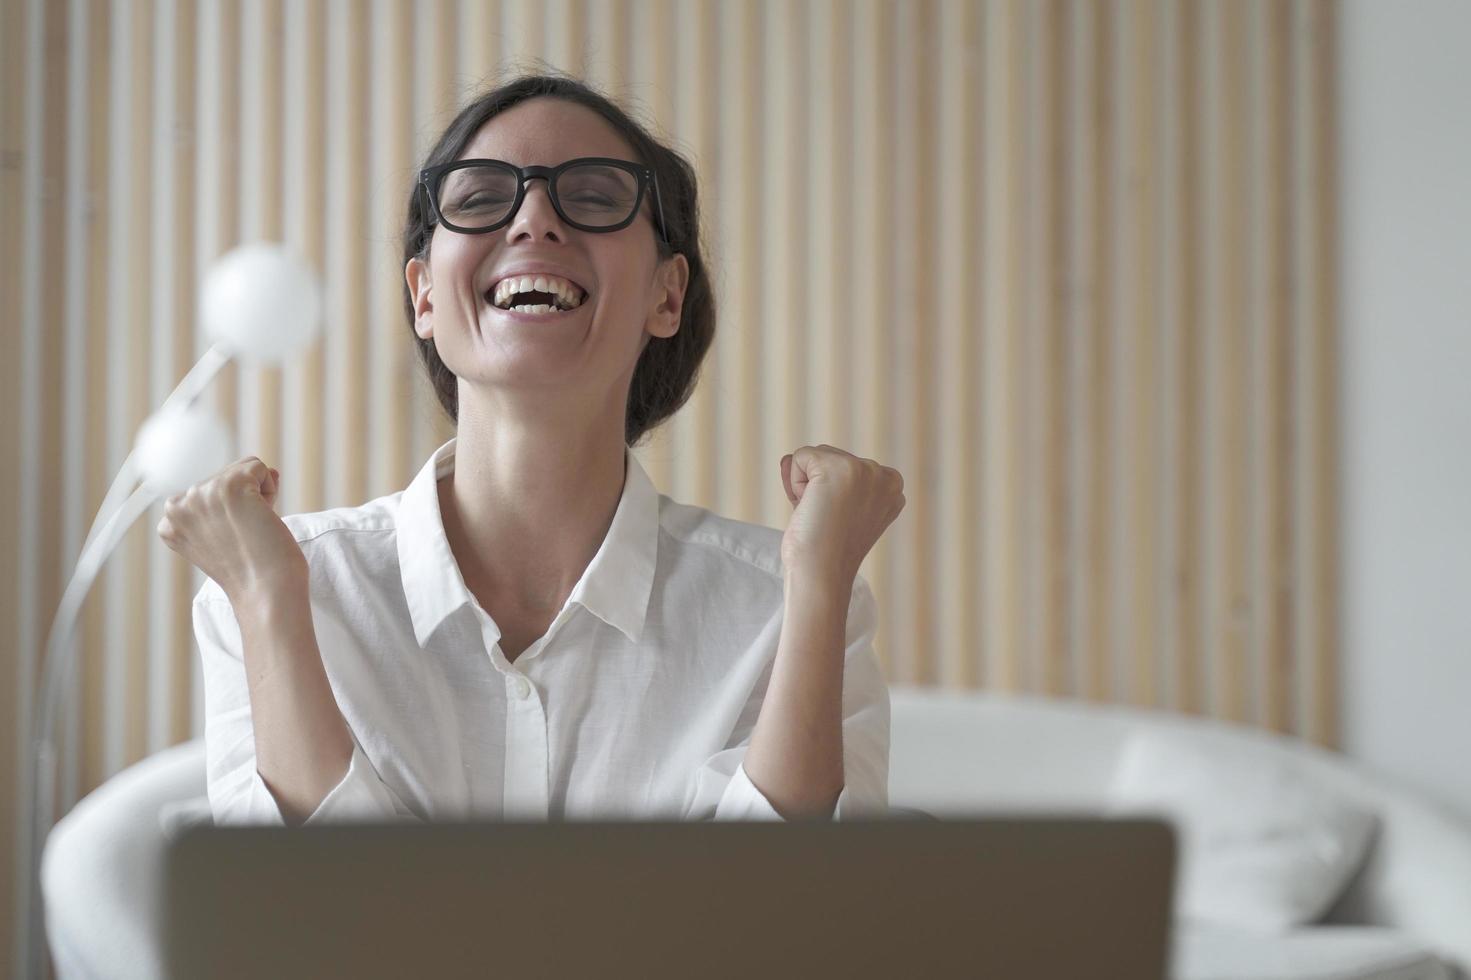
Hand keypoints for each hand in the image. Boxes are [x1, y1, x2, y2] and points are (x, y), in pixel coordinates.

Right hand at [156, 456, 307, 602]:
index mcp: (170, 523)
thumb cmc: (252, 573)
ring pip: (241, 470)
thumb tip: (260, 468)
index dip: (228, 513)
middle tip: (245, 537)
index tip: (230, 541)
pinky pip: (259, 468)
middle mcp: (178, 506)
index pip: (206, 493)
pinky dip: (270, 489)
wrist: (266, 592)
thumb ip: (224, 503)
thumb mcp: (222, 536)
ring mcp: (201, 494)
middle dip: (243, 501)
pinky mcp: (230, 485)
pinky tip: (263, 518)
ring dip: (258, 496)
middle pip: (223, 477)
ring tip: (253, 530)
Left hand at [779, 444, 905, 584]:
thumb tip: (787, 457)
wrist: (821, 575)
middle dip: (817, 487)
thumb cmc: (823, 552)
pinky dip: (794, 483)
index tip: (838, 521)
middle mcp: (885, 476)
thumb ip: (817, 479)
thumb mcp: (833, 509)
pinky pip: (799, 456)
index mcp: (892, 488)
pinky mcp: (841, 467)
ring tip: (821, 516)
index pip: (846, 468)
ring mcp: (866, 470)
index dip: (829, 494)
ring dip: (805, 486)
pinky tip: (810, 507)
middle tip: (826, 521)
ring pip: (816, 456)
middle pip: (831, 457)